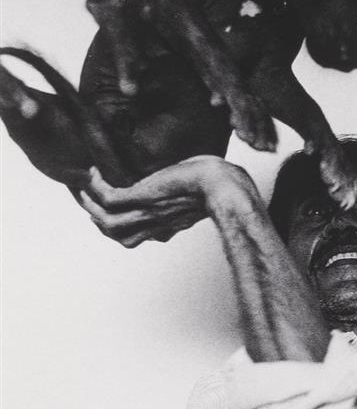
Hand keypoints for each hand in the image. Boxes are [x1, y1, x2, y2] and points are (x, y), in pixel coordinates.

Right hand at [79, 156, 251, 247]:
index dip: (115, 224)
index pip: (133, 236)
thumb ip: (185, 193)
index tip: (106, 209)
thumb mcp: (198, 191)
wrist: (224, 186)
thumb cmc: (217, 185)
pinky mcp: (144, 197)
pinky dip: (97, 187)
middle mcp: (154, 224)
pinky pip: (109, 199)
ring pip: (106, 221)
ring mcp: (147, 212)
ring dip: (89, 204)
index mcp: (166, 226)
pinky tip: (94, 173)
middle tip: (86, 197)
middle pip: (114, 233)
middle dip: (96, 216)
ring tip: (81, 186)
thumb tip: (182, 179)